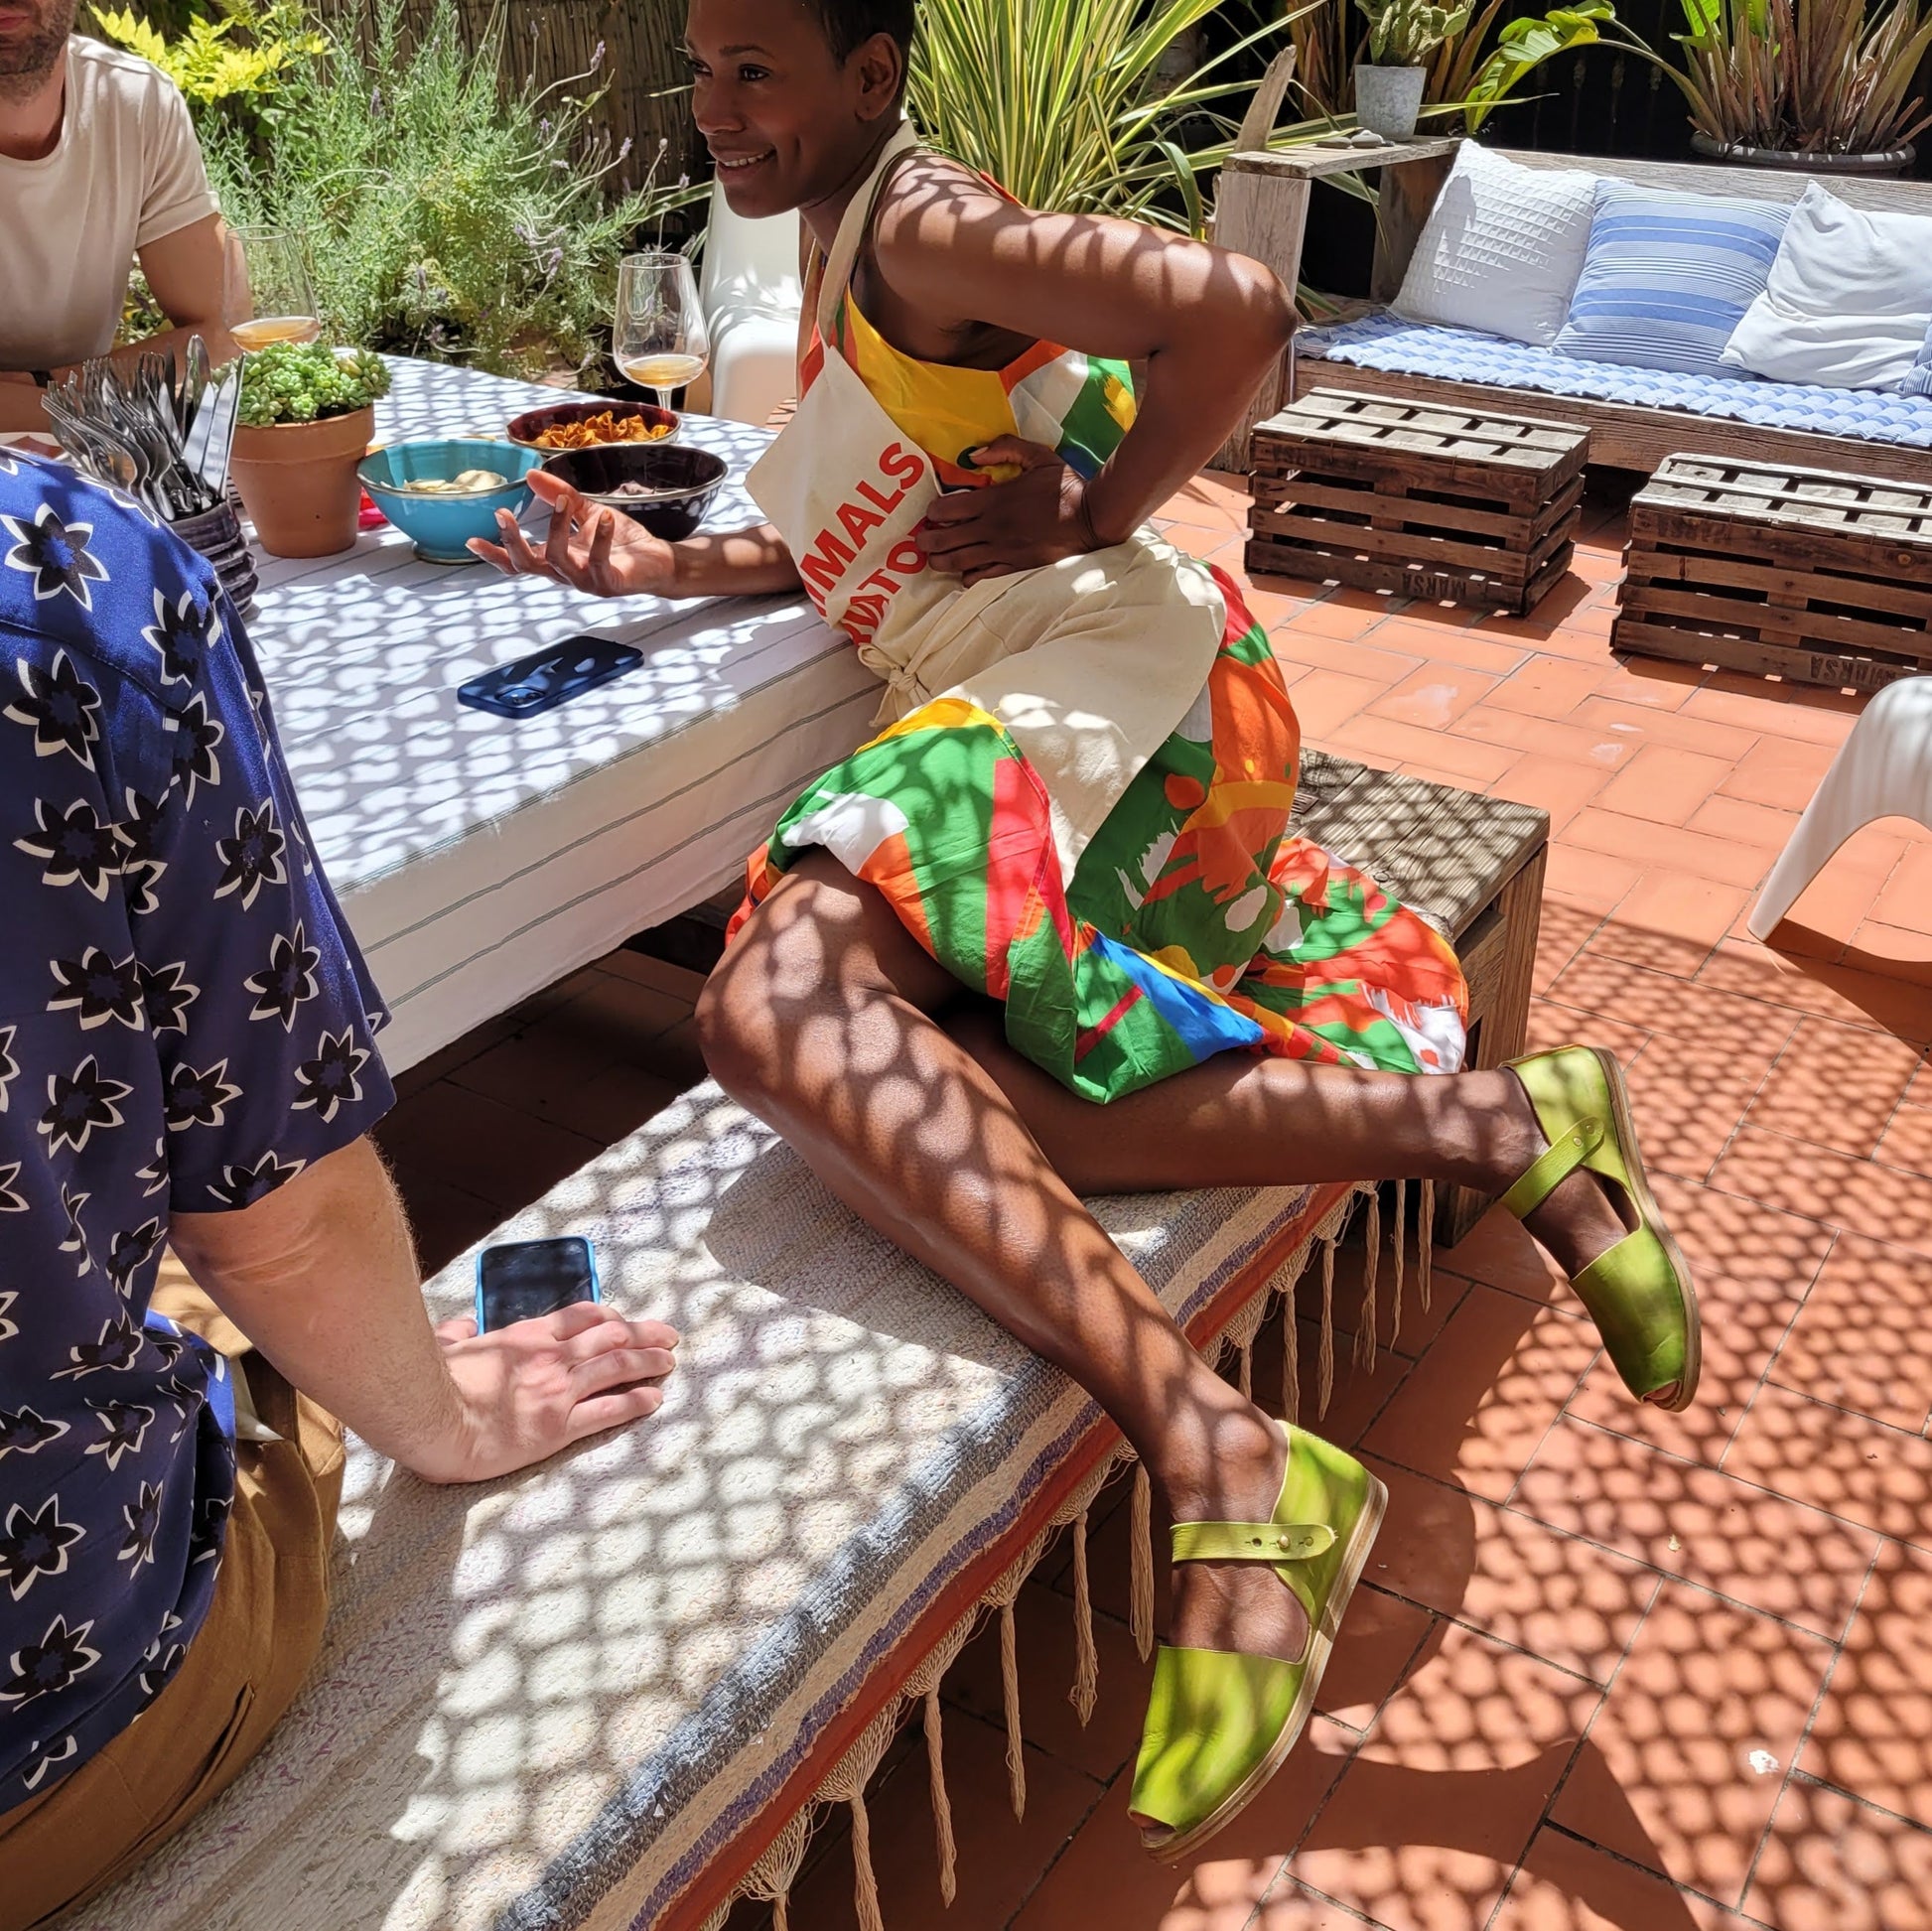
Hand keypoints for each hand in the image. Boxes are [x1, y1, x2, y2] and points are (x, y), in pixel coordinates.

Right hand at [405, 1299, 680, 1483]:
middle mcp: (551, 1357)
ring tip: (669, 1362)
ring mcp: (558, 1390)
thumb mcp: (446, 1347)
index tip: (627, 1322)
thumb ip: (457, 1332)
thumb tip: (459, 1325)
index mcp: (527, 1336)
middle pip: (611, 1337)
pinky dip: (636, 1402)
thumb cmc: (434, 1384)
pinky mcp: (559, 1426)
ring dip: (648, 1363)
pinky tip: (655, 1399)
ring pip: (617, 1368)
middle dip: (643, 1335)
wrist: (433, 1421)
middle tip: (667, 1337)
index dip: (613, 1318)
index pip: (583, 1316)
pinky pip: (608, 1410)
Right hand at [467, 468, 679, 598]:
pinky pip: (598, 561)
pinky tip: (605, 516)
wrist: (659, 560)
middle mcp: (566, 574)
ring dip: (555, 528)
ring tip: (562, 501)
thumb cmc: (621, 541)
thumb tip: (532, 475)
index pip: (519, 562)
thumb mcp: (587, 513)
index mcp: (556, 560)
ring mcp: (586, 581)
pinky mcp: (610, 583)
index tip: (471, 540)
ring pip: (558, 560)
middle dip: (512, 541)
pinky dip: (601, 537)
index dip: (495, 554)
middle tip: (502, 514)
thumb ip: (561, 497)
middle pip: (528, 565)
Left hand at [918, 437, 1100, 585]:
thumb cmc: (1065, 485)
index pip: (950, 509)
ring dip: (941, 561)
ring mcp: (1003, 551)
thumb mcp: (1038, 455)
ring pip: (960, 562)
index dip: (934, 511)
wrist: (1091, 517)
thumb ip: (1005, 448)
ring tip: (933, 559)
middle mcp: (994, 528)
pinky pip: (983, 577)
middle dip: (928, 540)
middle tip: (920, 540)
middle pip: (947, 540)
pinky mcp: (1015, 567)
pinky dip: (967, 577)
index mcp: (995, 500)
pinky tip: (962, 573)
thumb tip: (974, 454)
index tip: (932, 511)